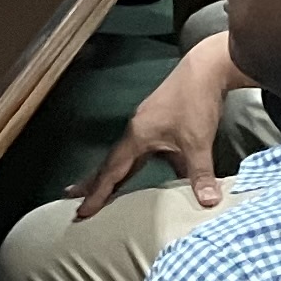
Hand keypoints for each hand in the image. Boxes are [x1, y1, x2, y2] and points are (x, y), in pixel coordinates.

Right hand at [74, 33, 236, 216]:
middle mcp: (136, 131)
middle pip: (110, 162)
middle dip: (93, 182)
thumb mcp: (198, 141)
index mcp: (137, 136)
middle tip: (73, 197)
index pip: (112, 171)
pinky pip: (140, 151)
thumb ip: (200, 173)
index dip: (98, 193)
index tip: (82, 211)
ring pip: (125, 157)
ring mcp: (146, 125)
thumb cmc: (196, 102)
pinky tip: (139, 173)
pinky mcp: (159, 122)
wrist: (206, 69)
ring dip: (113, 174)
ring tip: (102, 190)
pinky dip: (133, 166)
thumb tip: (207, 203)